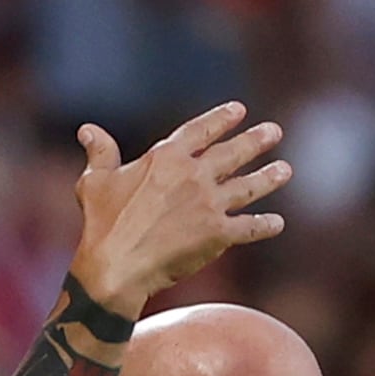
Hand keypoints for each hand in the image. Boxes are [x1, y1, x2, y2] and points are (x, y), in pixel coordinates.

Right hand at [71, 101, 290, 318]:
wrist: (117, 265)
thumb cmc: (102, 223)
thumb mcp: (96, 180)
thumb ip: (100, 153)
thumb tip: (88, 130)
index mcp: (166, 157)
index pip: (201, 130)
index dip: (221, 119)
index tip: (240, 110)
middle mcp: (193, 176)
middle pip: (233, 153)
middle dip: (256, 141)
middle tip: (274, 132)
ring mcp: (209, 205)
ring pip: (248, 187)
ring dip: (269, 178)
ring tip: (285, 170)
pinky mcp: (219, 235)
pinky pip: (250, 228)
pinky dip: (265, 225)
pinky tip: (278, 223)